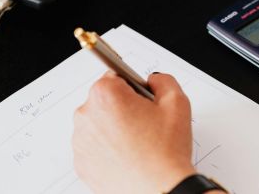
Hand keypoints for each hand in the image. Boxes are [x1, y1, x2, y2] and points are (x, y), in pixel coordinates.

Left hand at [72, 72, 194, 192]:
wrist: (160, 189)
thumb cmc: (166, 151)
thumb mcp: (177, 102)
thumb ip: (163, 81)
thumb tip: (153, 80)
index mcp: (106, 94)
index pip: (115, 76)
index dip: (134, 89)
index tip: (142, 101)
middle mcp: (86, 115)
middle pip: (104, 101)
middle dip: (122, 108)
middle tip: (145, 126)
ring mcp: (81, 141)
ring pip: (98, 125)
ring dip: (114, 129)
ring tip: (138, 144)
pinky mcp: (81, 163)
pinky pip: (94, 148)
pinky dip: (108, 150)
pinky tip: (128, 157)